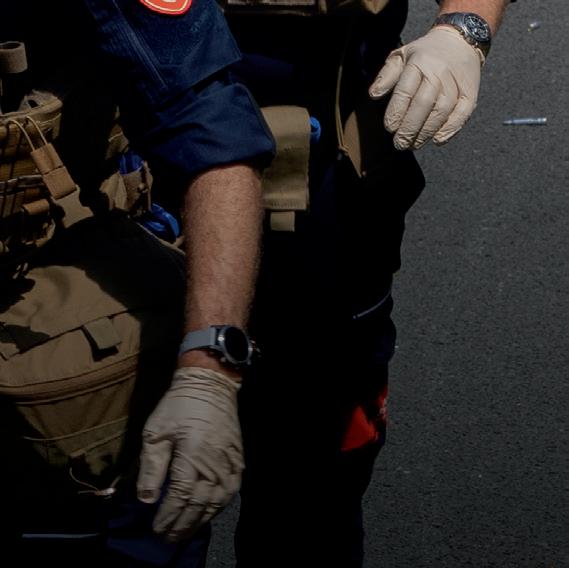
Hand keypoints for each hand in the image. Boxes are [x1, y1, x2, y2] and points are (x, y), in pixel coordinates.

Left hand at [137, 366, 243, 541]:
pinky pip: (230, 490)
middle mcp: (215, 463)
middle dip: (183, 524)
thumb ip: (151, 467)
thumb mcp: (156, 432)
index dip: (168, 516)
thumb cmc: (179, 406)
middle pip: (200, 504)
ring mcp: (230, 463)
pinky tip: (208, 512)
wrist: (211, 385)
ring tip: (185, 531)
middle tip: (168, 538)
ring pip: (217, 501)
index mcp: (193, 456)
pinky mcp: (237, 459)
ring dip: (201, 519)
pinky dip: (218, 505)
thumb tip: (147, 499)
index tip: (156, 529)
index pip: (180, 496)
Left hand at [369, 26, 482, 149]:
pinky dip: (450, 129)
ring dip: (426, 132)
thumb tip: (374, 95)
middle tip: (400, 144)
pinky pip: (462, 113)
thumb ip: (386, 76)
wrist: (459, 40)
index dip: (396, 112)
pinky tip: (437, 140)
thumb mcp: (401, 56)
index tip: (390, 128)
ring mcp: (456, 82)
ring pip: (442, 111)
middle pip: (423, 103)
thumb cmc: (423, 55)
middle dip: (410, 127)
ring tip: (414, 144)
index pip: (405, 91)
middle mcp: (439, 71)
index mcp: (419, 62)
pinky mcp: (470, 92)